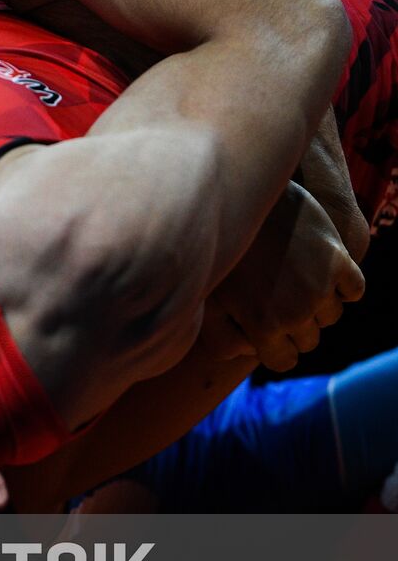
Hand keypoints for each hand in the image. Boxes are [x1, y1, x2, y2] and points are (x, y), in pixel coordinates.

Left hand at [208, 181, 364, 370]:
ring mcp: (320, 285)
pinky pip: (355, 289)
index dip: (276, 351)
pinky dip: (343, 285)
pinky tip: (319, 273)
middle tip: (275, 305)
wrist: (230, 198)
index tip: (267, 336)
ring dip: (316, 306)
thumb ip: (223, 338)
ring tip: (291, 284)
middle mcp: (296, 311)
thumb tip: (249, 353)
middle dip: (293, 330)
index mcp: (262, 326)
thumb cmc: (213, 255)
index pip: (285, 362)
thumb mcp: (206, 302)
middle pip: (309, 341)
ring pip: (332, 316)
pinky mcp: (337, 258)